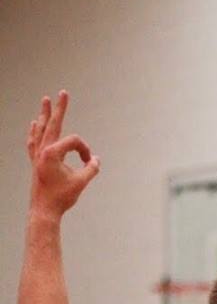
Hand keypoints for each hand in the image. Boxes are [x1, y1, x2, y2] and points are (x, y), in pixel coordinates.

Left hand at [26, 91, 100, 217]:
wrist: (43, 210)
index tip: (89, 162)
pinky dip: (34, 131)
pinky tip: (34, 124)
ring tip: (45, 101)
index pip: (74, 142)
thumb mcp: (81, 182)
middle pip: (53, 124)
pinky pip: (33, 141)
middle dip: (59, 108)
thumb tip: (95, 160)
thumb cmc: (61, 197)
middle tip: (62, 93)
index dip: (84, 150)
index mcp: (51, 153)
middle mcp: (42, 150)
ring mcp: (37, 155)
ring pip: (41, 130)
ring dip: (45, 115)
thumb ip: (91, 168)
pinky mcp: (35, 161)